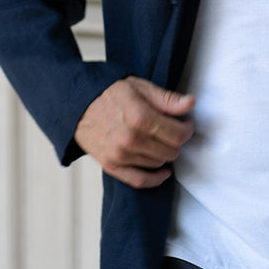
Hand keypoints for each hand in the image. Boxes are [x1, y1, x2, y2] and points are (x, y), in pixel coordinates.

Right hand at [74, 76, 194, 188]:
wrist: (79, 103)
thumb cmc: (110, 92)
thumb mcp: (141, 87)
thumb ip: (167, 99)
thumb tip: (190, 103)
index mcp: (140, 117)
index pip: (178, 134)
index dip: (187, 129)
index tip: (186, 124)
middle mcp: (131, 139)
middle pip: (171, 151)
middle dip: (177, 141)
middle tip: (173, 131)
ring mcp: (120, 155)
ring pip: (158, 164)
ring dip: (165, 155)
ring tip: (161, 142)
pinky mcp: (111, 165)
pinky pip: (139, 181)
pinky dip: (155, 179)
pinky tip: (163, 172)